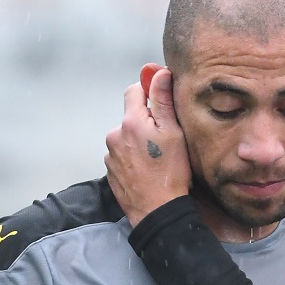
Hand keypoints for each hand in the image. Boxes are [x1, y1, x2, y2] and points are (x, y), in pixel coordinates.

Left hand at [105, 64, 189, 227]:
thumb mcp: (174, 133)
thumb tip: (159, 73)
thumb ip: (163, 100)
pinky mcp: (110, 171)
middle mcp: (115, 135)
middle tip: (165, 137)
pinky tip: (147, 169)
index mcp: (131, 122)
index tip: (161, 100)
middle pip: (130, 116)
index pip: (134, 90)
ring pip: (126, 137)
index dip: (148, 91)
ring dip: (138, 141)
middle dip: (146, 121)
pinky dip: (132, 157)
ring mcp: (110, 155)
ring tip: (156, 158)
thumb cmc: (170, 173)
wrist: (157, 211)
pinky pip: (121, 155)